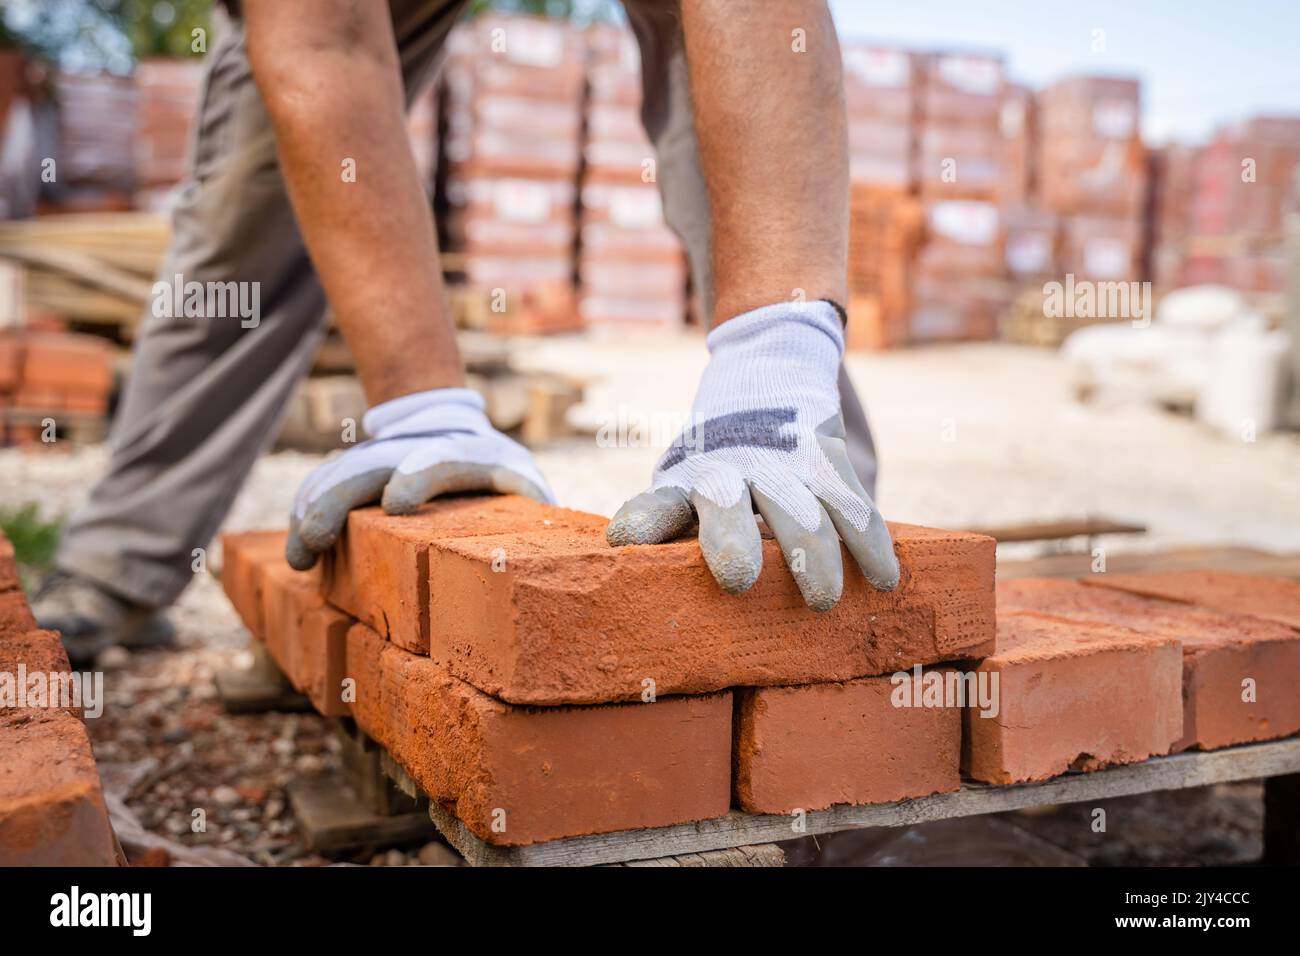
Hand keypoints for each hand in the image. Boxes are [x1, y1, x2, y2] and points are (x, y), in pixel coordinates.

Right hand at [285, 387, 552, 568]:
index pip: (438, 458)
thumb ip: (533, 507)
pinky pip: (326, 484)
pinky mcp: (359, 470)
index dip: (417, 475)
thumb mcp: (524, 483)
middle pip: (371, 465)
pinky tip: (297, 550)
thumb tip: (564, 543)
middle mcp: (414, 451)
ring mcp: (381, 457)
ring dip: (312, 511)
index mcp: (466, 456)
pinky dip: (307, 510)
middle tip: (316, 538)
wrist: (453, 425)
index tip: (394, 503)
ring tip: (298, 558)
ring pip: (339, 475)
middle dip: (339, 498)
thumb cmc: (500, 475)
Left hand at [606, 302, 898, 609]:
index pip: (660, 505)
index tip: (624, 540)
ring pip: (801, 511)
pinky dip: (870, 543)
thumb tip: (650, 587)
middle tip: (736, 580)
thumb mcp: (684, 486)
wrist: (766, 375)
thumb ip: (674, 530)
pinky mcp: (828, 461)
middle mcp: (732, 471)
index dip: (644, 522)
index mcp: (688, 483)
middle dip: (731, 541)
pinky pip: (853, 506)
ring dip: (812, 555)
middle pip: (729, 506)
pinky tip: (884, 580)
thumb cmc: (715, 466)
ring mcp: (782, 464)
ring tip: (822, 602)